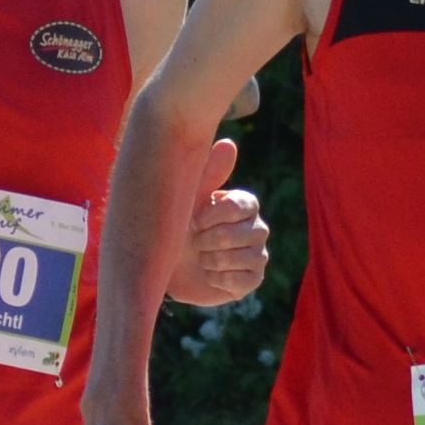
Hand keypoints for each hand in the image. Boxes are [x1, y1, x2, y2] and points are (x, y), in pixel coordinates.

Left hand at [169, 139, 270, 310]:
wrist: (167, 266)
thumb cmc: (177, 226)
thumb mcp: (188, 199)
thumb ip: (209, 174)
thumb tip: (229, 143)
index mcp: (244, 204)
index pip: (241, 206)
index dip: (213, 217)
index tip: (194, 221)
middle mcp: (257, 227)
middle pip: (245, 234)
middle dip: (211, 240)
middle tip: (195, 242)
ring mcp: (257, 254)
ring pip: (245, 258)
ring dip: (213, 260)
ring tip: (200, 258)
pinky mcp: (253, 280)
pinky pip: (244, 280)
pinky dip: (220, 279)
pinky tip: (209, 274)